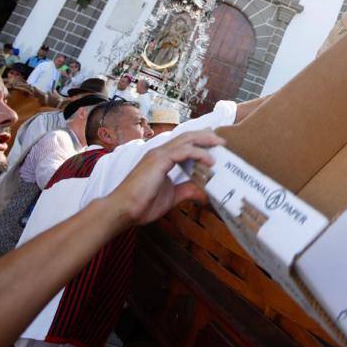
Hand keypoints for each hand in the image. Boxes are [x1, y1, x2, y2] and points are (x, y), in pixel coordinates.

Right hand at [105, 129, 224, 226]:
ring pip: (187, 139)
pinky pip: (184, 151)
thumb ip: (187, 190)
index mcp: (162, 158)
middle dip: (206, 136)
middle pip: (188, 136)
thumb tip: (204, 193)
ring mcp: (159, 155)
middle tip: (222, 141)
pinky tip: (210, 161)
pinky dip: (199, 154)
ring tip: (221, 145)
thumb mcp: (172, 196)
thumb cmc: (142, 205)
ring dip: (206, 140)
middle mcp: (160, 152)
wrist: (123, 210)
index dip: (200, 141)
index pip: (184, 144)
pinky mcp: (159, 161)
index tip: (216, 145)